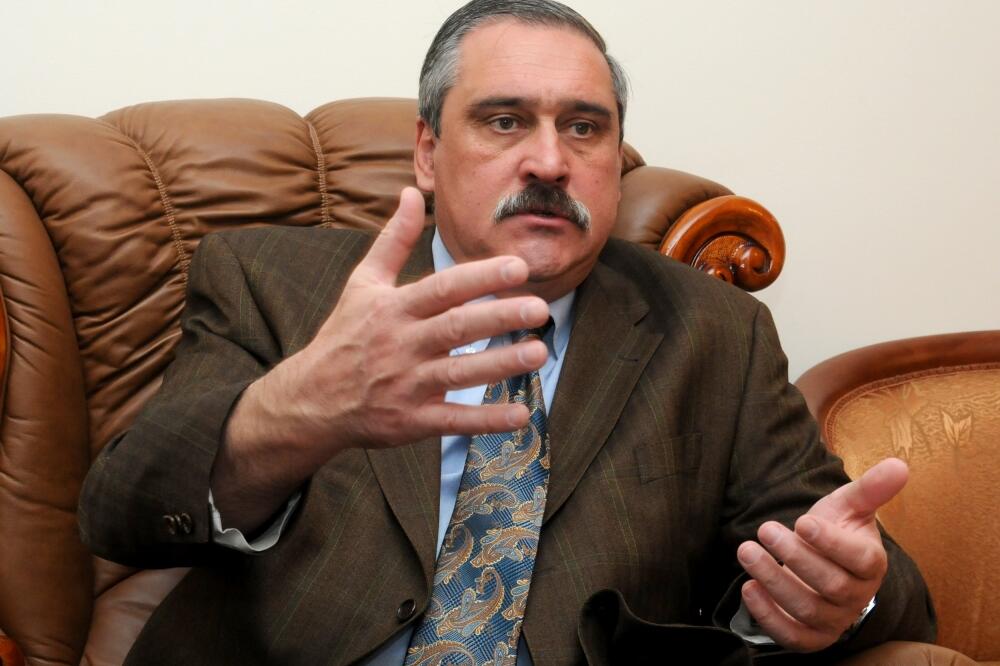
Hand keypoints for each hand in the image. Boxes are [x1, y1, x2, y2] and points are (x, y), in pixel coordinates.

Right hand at [214, 187, 549, 530]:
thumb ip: (393, 240)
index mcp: (394, 308)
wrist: (310, 399)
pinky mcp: (411, 421)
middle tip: (540, 308)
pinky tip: (520, 415)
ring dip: (502, 364)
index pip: (443, 288)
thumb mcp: (362, 283)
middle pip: (456, 327)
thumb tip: (410, 193)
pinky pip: (454, 420)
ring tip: (539, 353)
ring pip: (460, 373)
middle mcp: (402, 344)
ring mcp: (407, 384)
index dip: (481, 277)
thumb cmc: (344, 336)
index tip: (518, 267)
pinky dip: (486, 420)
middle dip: (499, 317)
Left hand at [736, 457, 907, 651]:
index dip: (832, 543)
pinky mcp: (809, 636)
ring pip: (807, 610)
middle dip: (795, 557)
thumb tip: (900, 464)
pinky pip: (792, 637)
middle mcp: (856, 597)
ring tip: (747, 551)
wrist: (819, 562)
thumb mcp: (849, 506)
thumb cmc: (834, 531)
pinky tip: (748, 588)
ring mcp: (833, 620)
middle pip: (831, 585)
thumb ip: (871, 488)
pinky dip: (768, 616)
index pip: (860, 560)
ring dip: (774, 580)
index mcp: (871, 564)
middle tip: (765, 530)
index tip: (802, 522)